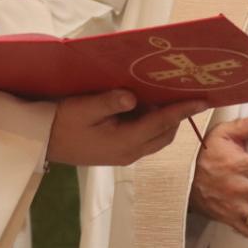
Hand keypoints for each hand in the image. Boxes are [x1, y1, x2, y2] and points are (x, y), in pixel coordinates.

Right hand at [45, 89, 205, 167]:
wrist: (44, 142)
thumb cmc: (62, 122)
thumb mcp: (82, 108)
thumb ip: (109, 102)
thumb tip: (133, 97)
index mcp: (124, 141)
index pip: (161, 123)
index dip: (183, 110)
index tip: (203, 100)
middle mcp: (130, 152)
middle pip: (165, 133)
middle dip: (178, 115)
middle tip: (185, 92)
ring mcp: (125, 155)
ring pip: (158, 138)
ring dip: (166, 121)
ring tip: (166, 96)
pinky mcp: (119, 154)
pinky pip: (147, 139)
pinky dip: (154, 125)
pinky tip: (146, 107)